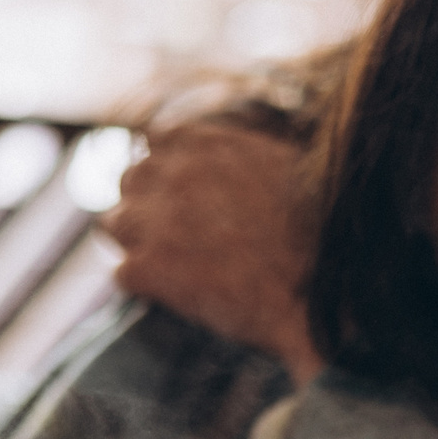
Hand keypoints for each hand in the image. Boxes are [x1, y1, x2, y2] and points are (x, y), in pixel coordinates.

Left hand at [102, 121, 322, 382]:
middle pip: (129, 180)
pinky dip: (146, 287)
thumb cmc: (319, 235)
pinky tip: (180, 297)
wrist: (322, 292)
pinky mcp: (146, 267)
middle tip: (176, 237)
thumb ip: (237, 160)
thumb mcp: (282, 168)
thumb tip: (220, 174)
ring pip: (114, 224)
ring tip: (174, 268)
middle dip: (147, 206)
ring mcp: (152, 220)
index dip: (168, 171)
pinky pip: (122, 273)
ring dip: (137, 244)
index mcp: (204, 142)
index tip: (181, 194)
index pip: (156, 141)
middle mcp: (170, 173)